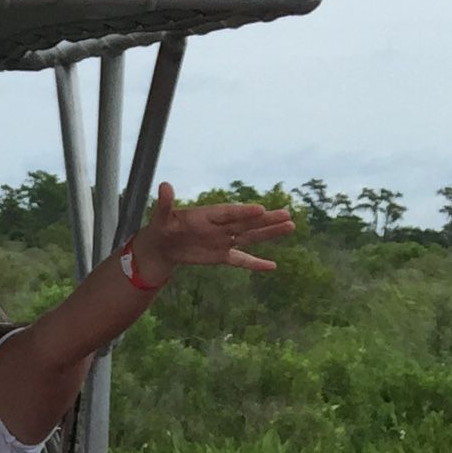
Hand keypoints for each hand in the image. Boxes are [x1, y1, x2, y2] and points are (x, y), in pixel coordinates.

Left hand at [127, 184, 295, 289]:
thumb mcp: (160, 217)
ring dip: (269, 234)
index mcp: (209, 214)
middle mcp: (221, 226)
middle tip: (287, 215)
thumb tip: (164, 186)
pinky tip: (272, 266)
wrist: (163, 244)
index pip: (229, 213)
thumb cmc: (162, 226)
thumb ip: (165, 204)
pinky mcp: (222, 255)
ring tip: (290, 227)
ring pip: (250, 237)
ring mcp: (224, 240)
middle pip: (247, 224)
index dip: (243, 212)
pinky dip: (255, 264)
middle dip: (266, 221)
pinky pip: (241, 260)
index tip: (260, 209)